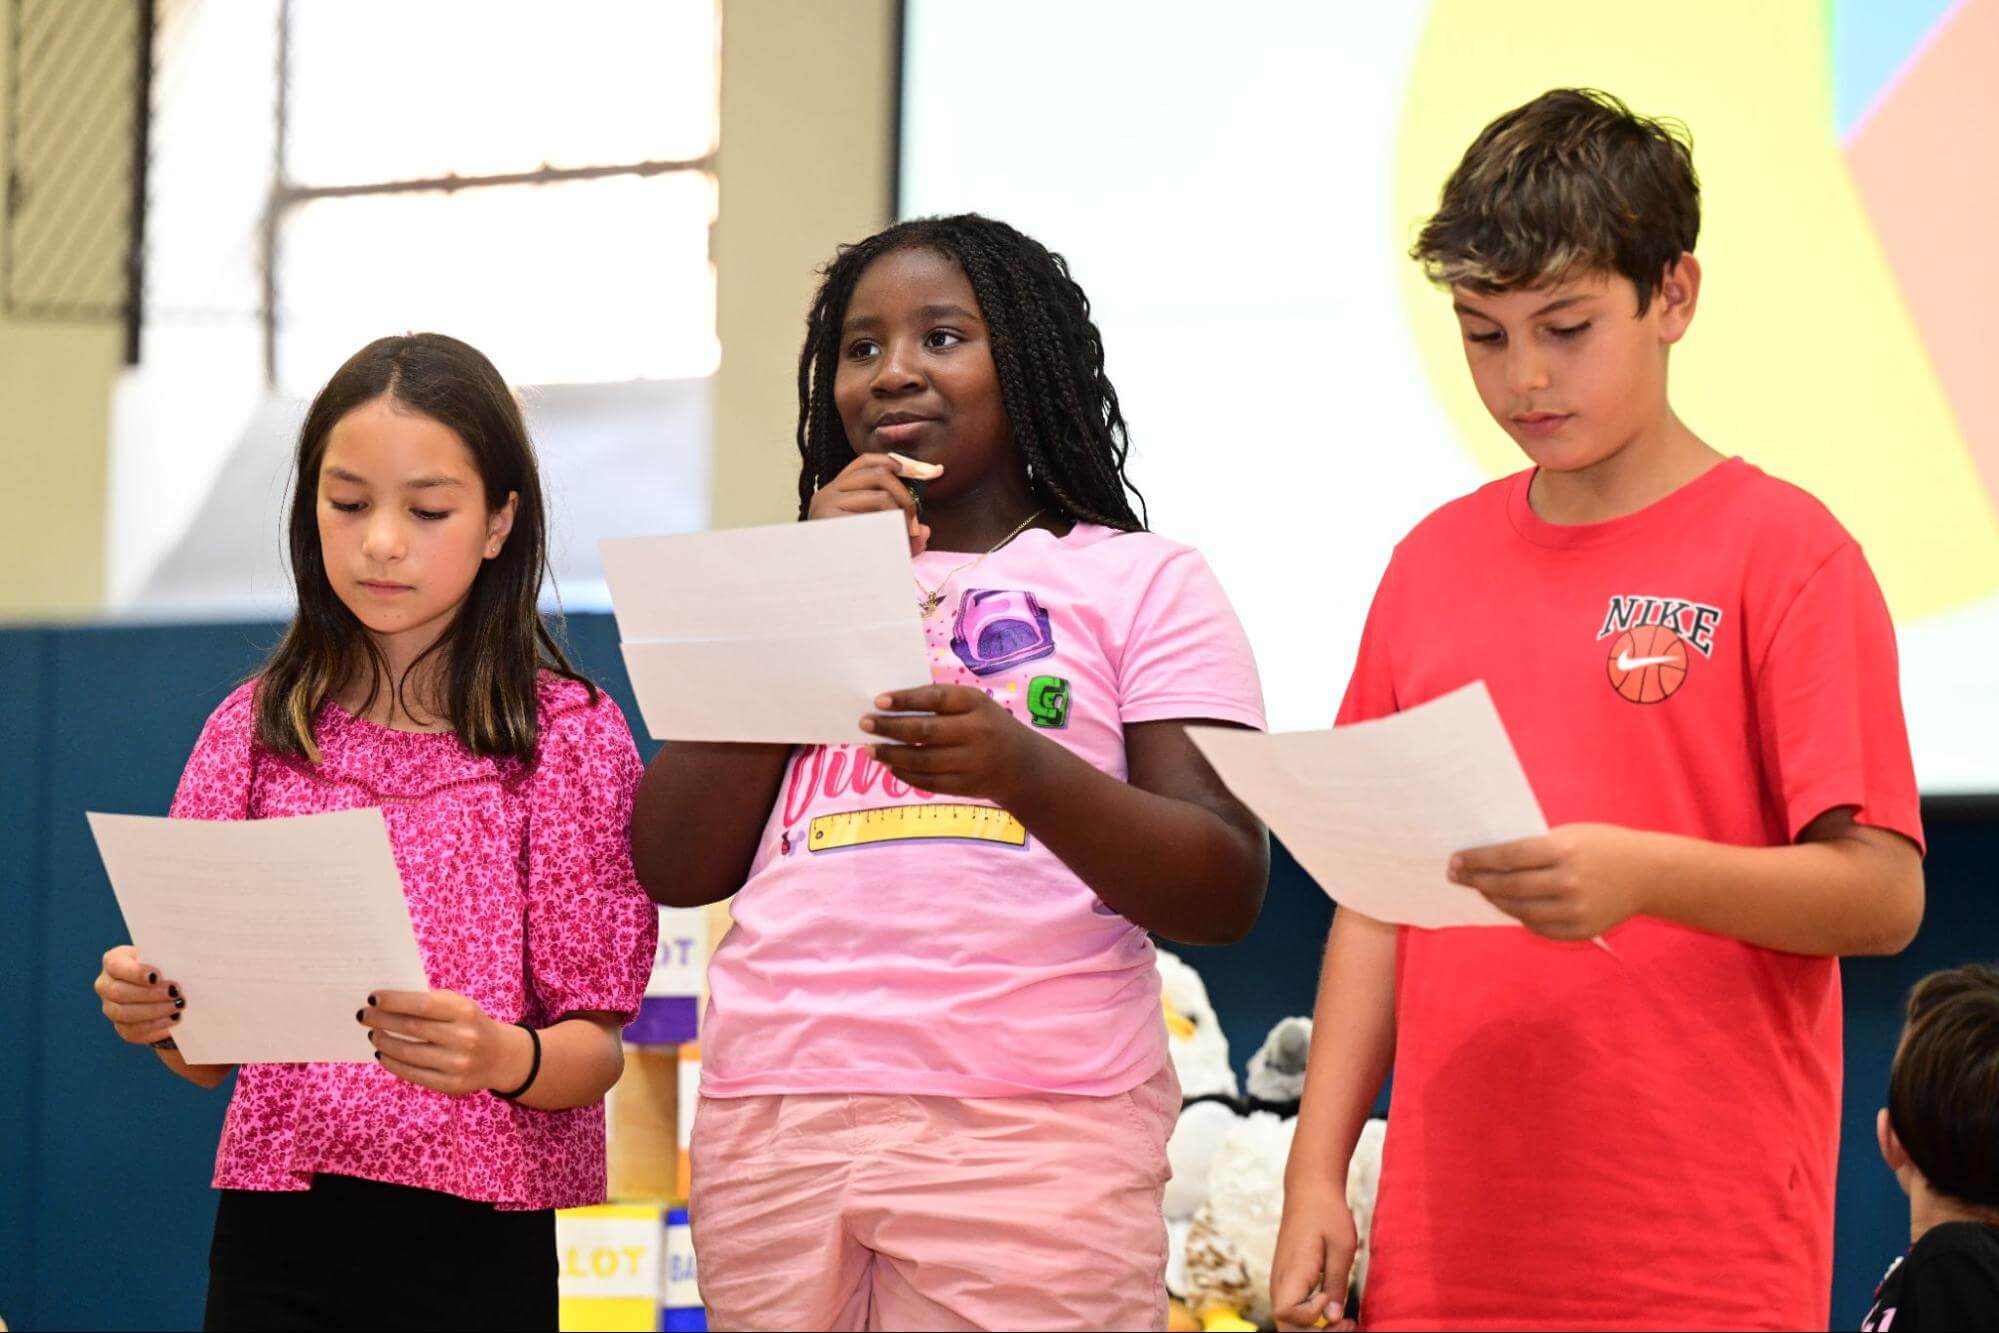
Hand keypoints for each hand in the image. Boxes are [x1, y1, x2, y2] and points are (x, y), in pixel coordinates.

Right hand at [95, 945, 184, 1047]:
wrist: (165, 985)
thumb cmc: (165, 964)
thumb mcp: (164, 955)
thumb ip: (166, 956)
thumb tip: (182, 962)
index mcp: (114, 961)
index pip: (116, 966)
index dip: (135, 972)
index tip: (157, 976)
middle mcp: (106, 985)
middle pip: (119, 993)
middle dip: (149, 994)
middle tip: (175, 992)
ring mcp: (111, 1008)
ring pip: (125, 1014)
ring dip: (154, 1011)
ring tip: (178, 1006)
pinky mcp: (122, 1027)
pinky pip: (133, 1031)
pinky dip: (155, 1027)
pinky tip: (172, 1020)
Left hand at [359, 990, 531, 1096]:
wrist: (500, 1057)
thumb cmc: (470, 1023)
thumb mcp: (460, 1006)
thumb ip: (430, 1002)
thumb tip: (386, 1003)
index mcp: (465, 1011)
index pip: (423, 1005)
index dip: (394, 1001)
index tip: (372, 998)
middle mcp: (463, 1038)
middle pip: (411, 1028)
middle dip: (381, 1020)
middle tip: (363, 1016)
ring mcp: (457, 1064)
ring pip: (407, 1052)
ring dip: (383, 1042)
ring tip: (373, 1035)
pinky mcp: (450, 1085)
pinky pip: (412, 1073)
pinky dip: (392, 1063)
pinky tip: (383, 1055)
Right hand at [806, 452, 929, 553]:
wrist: (818, 587)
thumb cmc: (849, 565)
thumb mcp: (877, 543)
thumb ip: (901, 537)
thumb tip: (927, 532)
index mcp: (836, 492)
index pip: (868, 462)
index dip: (899, 463)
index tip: (930, 472)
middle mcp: (828, 493)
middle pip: (880, 473)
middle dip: (906, 496)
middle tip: (915, 526)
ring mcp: (827, 504)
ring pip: (882, 495)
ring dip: (902, 514)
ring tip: (906, 538)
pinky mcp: (831, 520)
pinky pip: (875, 516)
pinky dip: (892, 528)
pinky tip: (892, 545)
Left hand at [862, 685, 1050, 804]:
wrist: (1024, 766)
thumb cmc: (988, 726)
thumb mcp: (976, 706)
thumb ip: (941, 704)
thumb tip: (890, 707)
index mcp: (977, 704)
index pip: (936, 698)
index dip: (906, 700)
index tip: (879, 701)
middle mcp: (977, 732)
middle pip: (925, 731)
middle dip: (890, 728)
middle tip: (865, 724)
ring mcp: (972, 762)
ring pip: (923, 760)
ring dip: (891, 755)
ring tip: (871, 749)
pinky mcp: (966, 786)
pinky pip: (929, 781)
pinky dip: (905, 774)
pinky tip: (890, 766)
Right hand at [1270, 1179, 1356, 1330]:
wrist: (1309, 1188)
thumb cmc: (1327, 1213)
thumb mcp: (1342, 1247)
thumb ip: (1336, 1284)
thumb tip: (1333, 1318)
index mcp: (1292, 1271)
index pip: (1286, 1315)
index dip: (1310, 1317)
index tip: (1329, 1297)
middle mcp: (1280, 1279)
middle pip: (1286, 1325)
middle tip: (1348, 1324)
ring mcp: (1281, 1279)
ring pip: (1288, 1320)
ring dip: (1315, 1329)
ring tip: (1347, 1322)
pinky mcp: (1288, 1277)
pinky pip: (1292, 1308)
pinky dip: (1311, 1317)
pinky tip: (1333, 1307)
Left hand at [1449, 822, 1658, 939]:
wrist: (1649, 874)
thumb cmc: (1602, 846)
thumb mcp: (1569, 835)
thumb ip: (1534, 848)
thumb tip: (1487, 860)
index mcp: (1563, 850)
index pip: (1507, 856)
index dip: (1477, 859)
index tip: (1456, 860)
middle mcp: (1568, 882)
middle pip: (1509, 886)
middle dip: (1478, 881)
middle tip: (1457, 876)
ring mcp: (1575, 910)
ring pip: (1519, 909)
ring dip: (1495, 899)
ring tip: (1482, 889)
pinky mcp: (1581, 930)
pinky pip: (1539, 926)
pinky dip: (1520, 916)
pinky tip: (1510, 905)